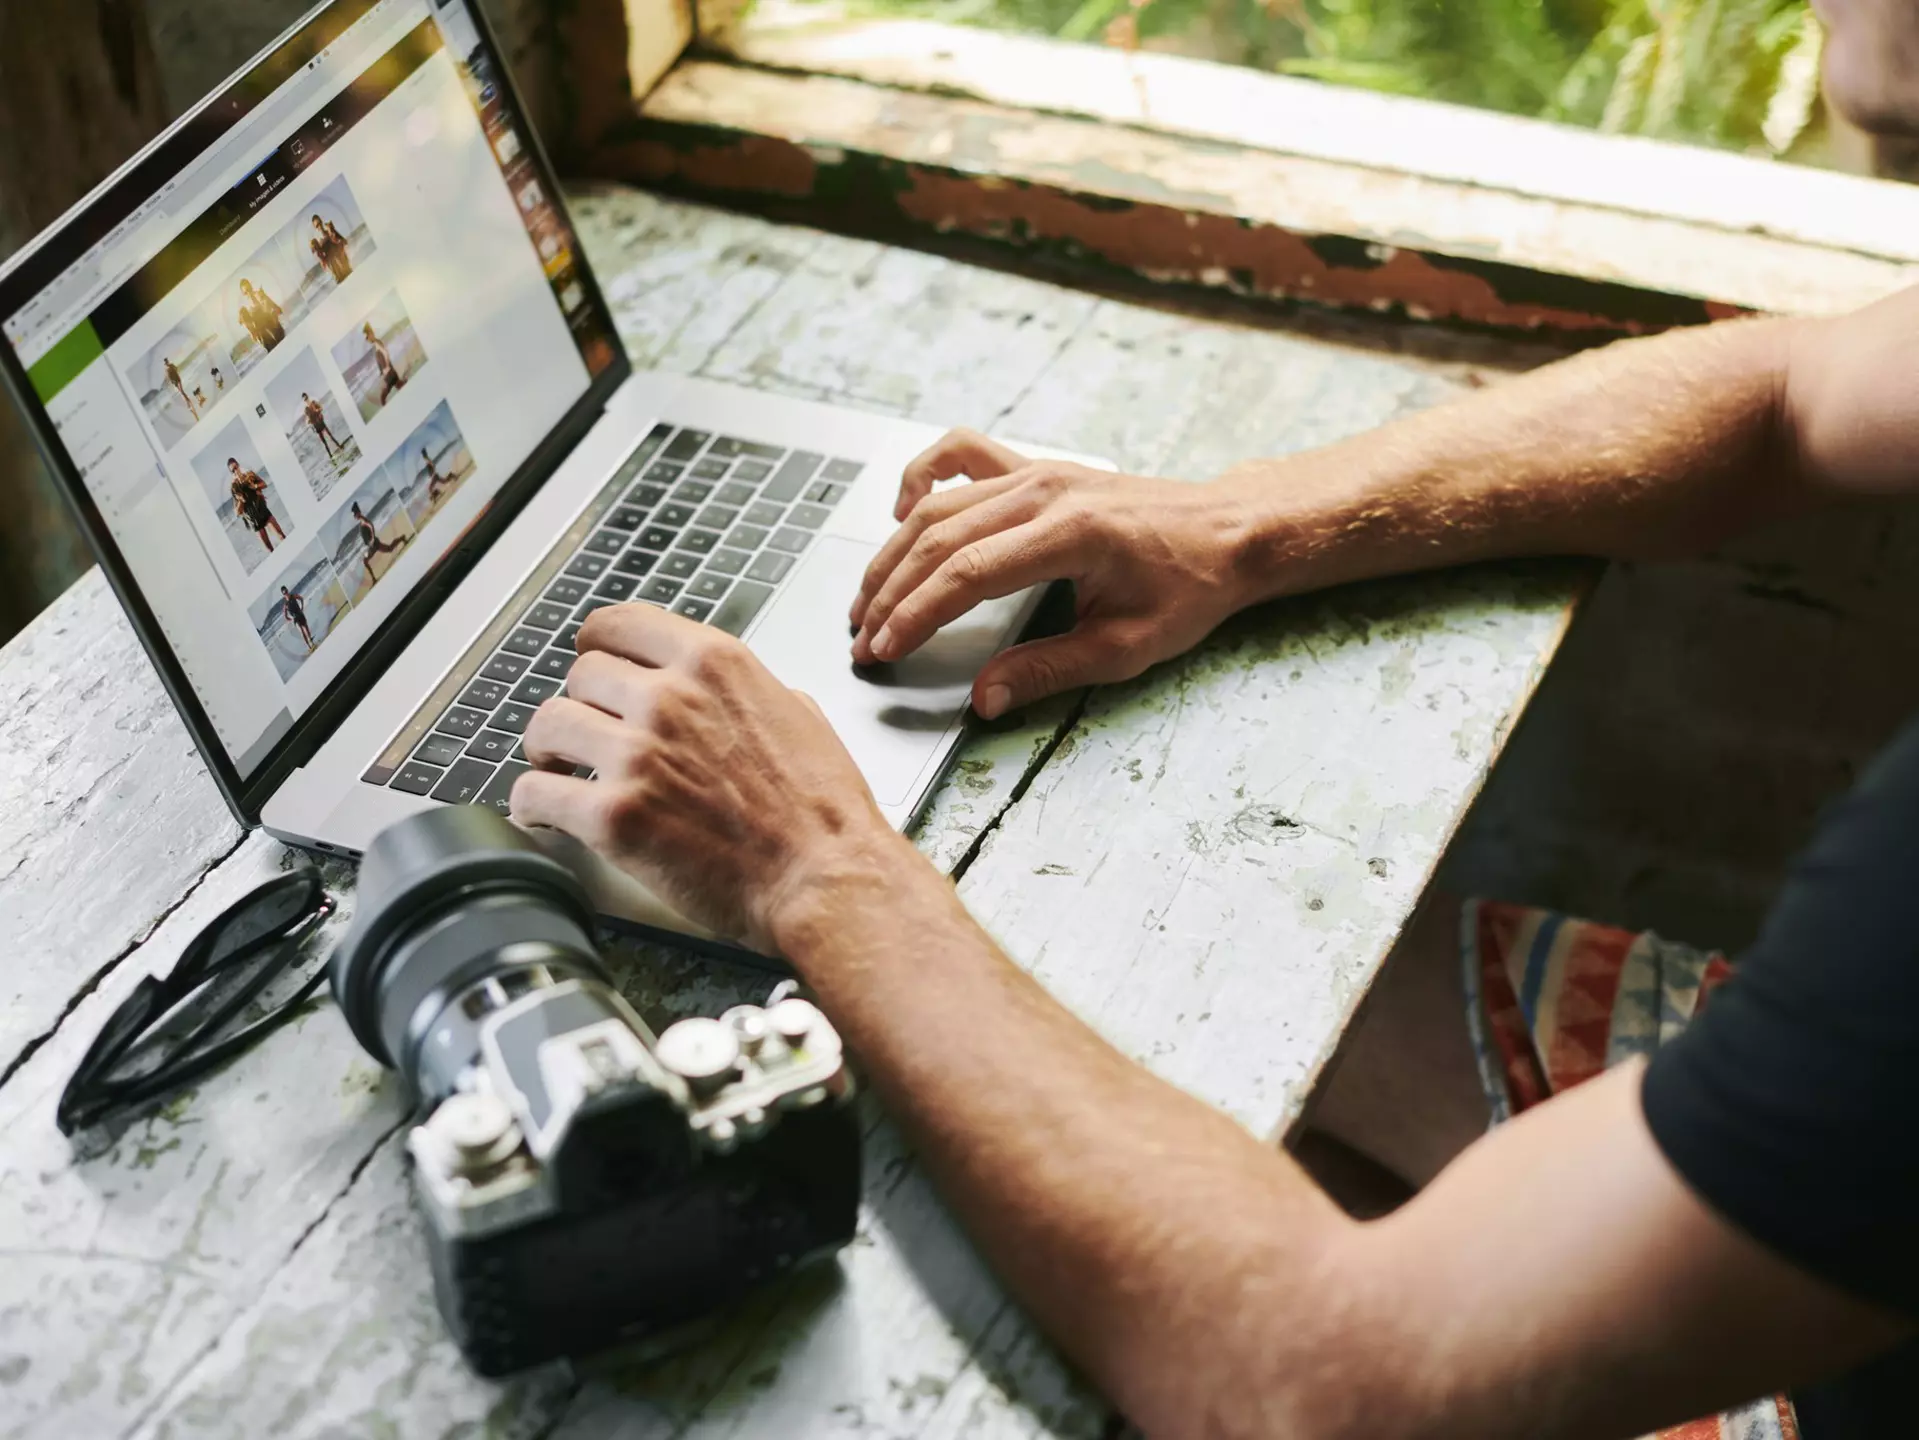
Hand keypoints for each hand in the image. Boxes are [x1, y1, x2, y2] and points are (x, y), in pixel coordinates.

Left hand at [510, 605, 910, 951]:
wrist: (826, 877)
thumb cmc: (823, 811)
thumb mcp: (797, 714)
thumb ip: (745, 690)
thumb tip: (722, 693)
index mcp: (712, 663)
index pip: (617, 624)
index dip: (596, 646)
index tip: (594, 664)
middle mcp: (668, 698)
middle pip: (579, 673)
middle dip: (581, 705)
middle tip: (585, 734)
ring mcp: (636, 755)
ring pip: (547, 725)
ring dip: (548, 750)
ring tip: (559, 772)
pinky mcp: (614, 815)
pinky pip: (536, 794)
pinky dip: (532, 805)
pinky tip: (545, 814)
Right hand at [850, 430, 1256, 717]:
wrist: (1226, 531)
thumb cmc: (1188, 587)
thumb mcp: (1127, 647)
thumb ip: (1050, 670)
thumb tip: (985, 697)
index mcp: (1072, 534)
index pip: (967, 575)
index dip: (915, 615)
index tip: (884, 649)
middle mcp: (1047, 492)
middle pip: (940, 539)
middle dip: (891, 593)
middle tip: (863, 639)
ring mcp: (1038, 472)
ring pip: (940, 505)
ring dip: (894, 552)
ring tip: (867, 598)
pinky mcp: (1037, 468)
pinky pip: (962, 456)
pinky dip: (923, 480)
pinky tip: (903, 516)